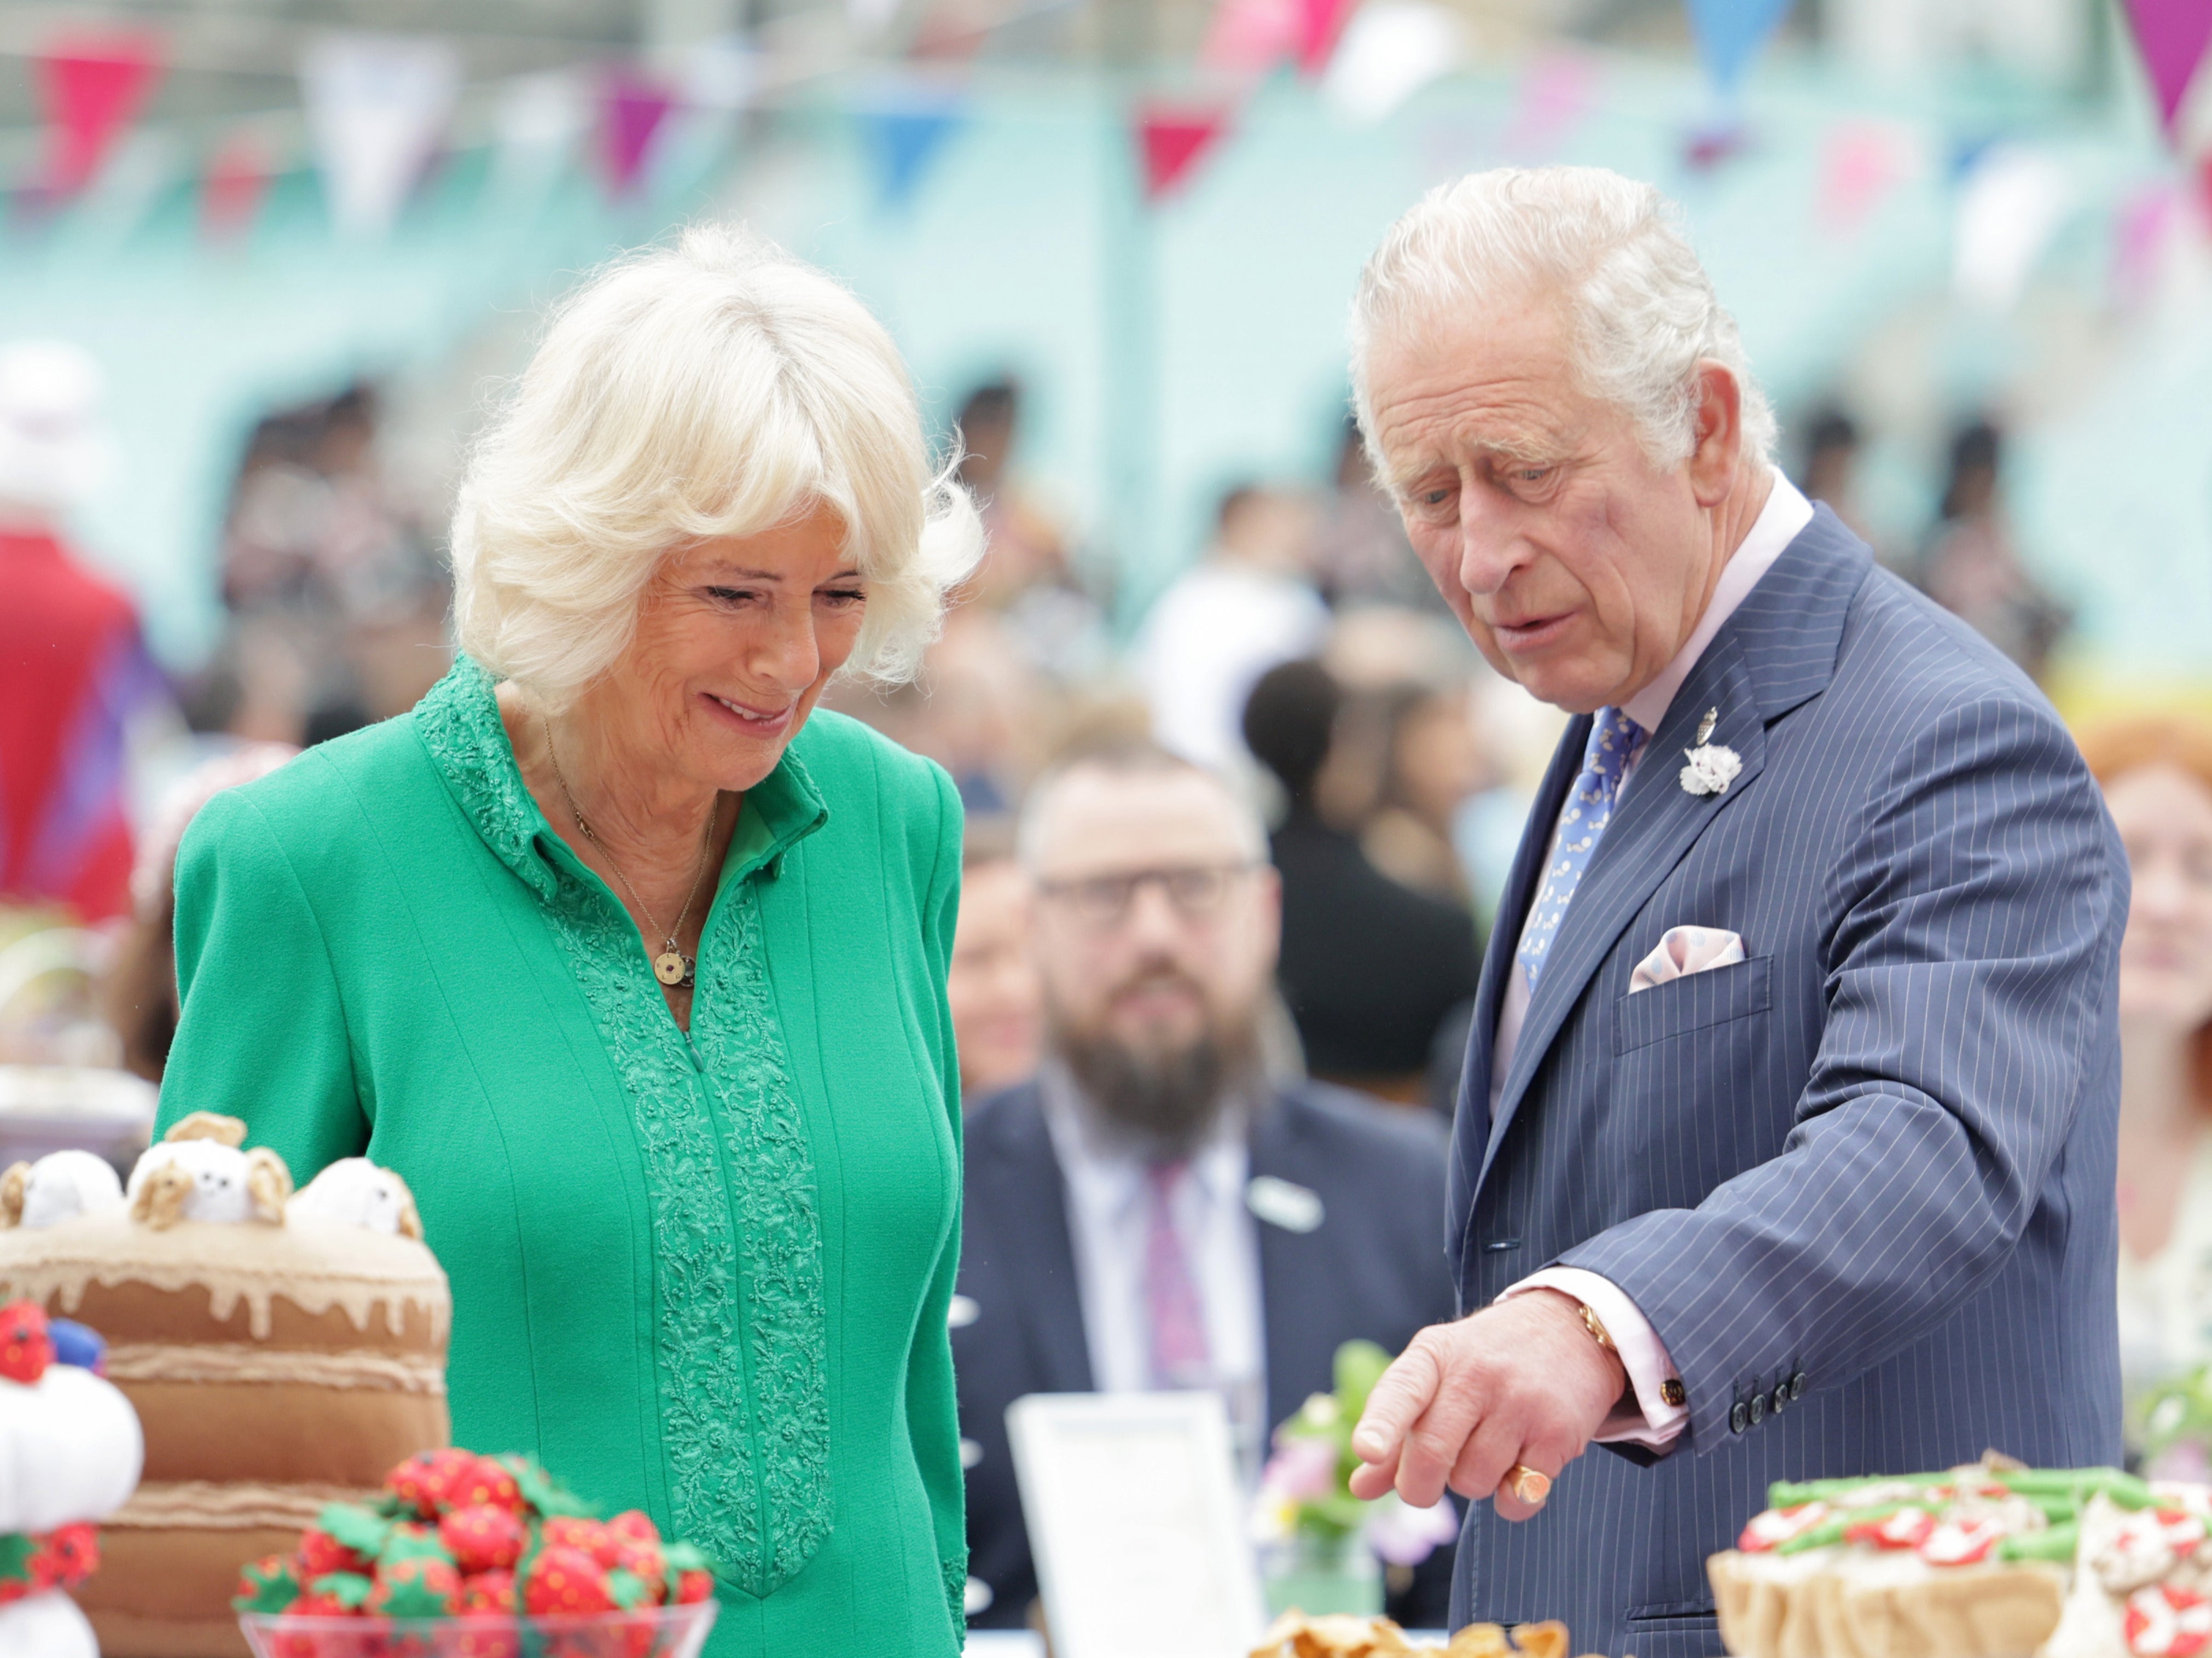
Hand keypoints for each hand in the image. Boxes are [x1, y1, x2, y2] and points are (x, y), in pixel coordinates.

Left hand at [1348, 1289, 1627, 1520]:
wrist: (1570, 1331)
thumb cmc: (1485, 1364)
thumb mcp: (1436, 1376)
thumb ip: (1396, 1430)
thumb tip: (1360, 1488)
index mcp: (1434, 1355)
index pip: (1402, 1391)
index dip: (1381, 1425)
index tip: (1368, 1450)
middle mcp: (1476, 1373)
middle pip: (1432, 1454)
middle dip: (1418, 1488)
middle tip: (1423, 1485)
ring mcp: (1520, 1402)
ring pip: (1473, 1482)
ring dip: (1472, 1483)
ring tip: (1486, 1448)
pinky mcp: (1557, 1433)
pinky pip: (1518, 1499)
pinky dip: (1512, 1500)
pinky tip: (1519, 1466)